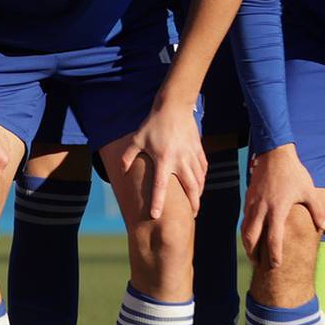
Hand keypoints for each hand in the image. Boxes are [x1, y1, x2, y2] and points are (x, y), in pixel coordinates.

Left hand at [106, 100, 205, 218]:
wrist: (174, 107)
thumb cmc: (153, 124)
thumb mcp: (137, 139)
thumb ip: (128, 156)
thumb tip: (121, 171)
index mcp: (163, 160)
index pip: (160, 187)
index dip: (157, 202)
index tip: (155, 216)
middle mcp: (180, 161)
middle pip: (190, 189)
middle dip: (192, 205)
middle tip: (192, 216)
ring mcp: (192, 156)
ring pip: (199, 181)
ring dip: (198, 194)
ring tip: (196, 205)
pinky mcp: (199, 151)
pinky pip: (203, 170)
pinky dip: (202, 180)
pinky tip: (200, 186)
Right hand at [240, 144, 324, 265]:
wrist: (274, 153)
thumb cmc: (294, 173)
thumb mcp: (309, 192)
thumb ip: (316, 211)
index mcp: (277, 210)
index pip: (274, 239)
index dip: (274, 254)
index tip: (276, 265)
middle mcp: (262, 209)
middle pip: (251, 237)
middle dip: (253, 253)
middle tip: (259, 265)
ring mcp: (252, 203)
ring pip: (245, 229)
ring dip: (247, 243)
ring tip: (253, 253)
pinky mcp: (248, 198)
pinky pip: (245, 219)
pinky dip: (246, 230)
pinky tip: (251, 234)